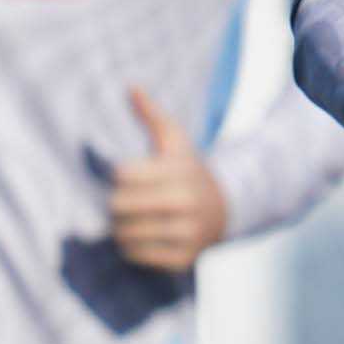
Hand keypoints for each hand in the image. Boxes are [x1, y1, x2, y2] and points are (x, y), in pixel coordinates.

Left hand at [107, 88, 230, 278]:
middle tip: (120, 202)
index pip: (122, 174)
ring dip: (120, 228)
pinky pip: (139, 256)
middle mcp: (185, 203)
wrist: (228, 207)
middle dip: (114, 204)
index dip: (117, 176)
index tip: (124, 177)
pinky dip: (132, 249)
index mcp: (179, 171)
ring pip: (126, 234)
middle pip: (120, 205)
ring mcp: (187, 233)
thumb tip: (131, 85)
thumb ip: (152, 114)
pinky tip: (139, 238)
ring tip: (127, 221)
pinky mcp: (185, 258)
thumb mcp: (176, 140)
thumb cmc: (189, 170)